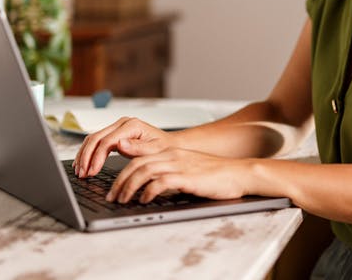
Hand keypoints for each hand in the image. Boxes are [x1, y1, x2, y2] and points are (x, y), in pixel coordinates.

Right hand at [73, 117, 172, 177]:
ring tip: (80, 172)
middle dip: (86, 157)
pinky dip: (88, 153)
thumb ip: (138, 148)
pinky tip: (84, 164)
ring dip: (84, 155)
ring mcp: (117, 127)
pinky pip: (96, 141)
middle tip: (82, 174)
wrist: (169, 145)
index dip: (96, 157)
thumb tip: (120, 145)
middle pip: (96, 138)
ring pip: (93, 139)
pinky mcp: (114, 133)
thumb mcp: (154, 151)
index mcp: (132, 125)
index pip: (107, 141)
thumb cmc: (164, 148)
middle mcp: (123, 123)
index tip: (92, 172)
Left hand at [106, 148, 248, 203]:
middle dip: (120, 181)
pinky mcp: (187, 177)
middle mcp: (173, 155)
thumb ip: (168, 171)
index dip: (121, 171)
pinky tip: (144, 200)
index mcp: (171, 151)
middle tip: (112, 196)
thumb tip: (149, 185)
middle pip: (136, 163)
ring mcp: (180, 165)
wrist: (238, 173)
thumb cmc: (214, 175)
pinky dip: (148, 191)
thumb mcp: (187, 168)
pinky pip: (161, 182)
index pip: (138, 156)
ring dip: (129, 187)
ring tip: (123, 200)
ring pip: (144, 171)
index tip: (113, 186)